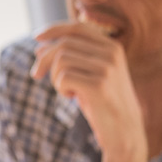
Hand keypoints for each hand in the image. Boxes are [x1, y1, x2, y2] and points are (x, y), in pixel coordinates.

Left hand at [31, 22, 144, 157]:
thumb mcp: (89, 75)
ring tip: (67, 90)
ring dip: (55, 77)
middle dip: (44, 59)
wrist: (125, 133)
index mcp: (112, 47)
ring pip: (61, 60)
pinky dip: (61, 88)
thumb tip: (39, 47)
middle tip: (35, 75)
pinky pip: (63, 78)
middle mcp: (112, 53)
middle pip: (64, 44)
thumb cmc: (103, 103)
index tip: (36, 37)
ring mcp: (107, 68)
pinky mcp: (99, 85)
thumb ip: (71, 58)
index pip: (77, 28)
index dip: (54, 30)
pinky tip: (73, 98)